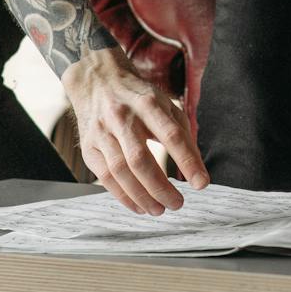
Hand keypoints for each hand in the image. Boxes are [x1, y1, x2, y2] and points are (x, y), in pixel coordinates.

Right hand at [61, 48, 211, 214]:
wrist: (97, 81)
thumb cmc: (139, 98)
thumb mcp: (166, 105)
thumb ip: (183, 134)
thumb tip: (196, 170)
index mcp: (148, 103)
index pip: (171, 135)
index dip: (187, 161)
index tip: (201, 183)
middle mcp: (122, 117)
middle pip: (140, 158)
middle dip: (160, 187)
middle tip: (177, 204)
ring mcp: (102, 132)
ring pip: (120, 171)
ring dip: (141, 196)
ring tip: (159, 210)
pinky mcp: (88, 147)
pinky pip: (105, 177)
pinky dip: (123, 196)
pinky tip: (138, 206)